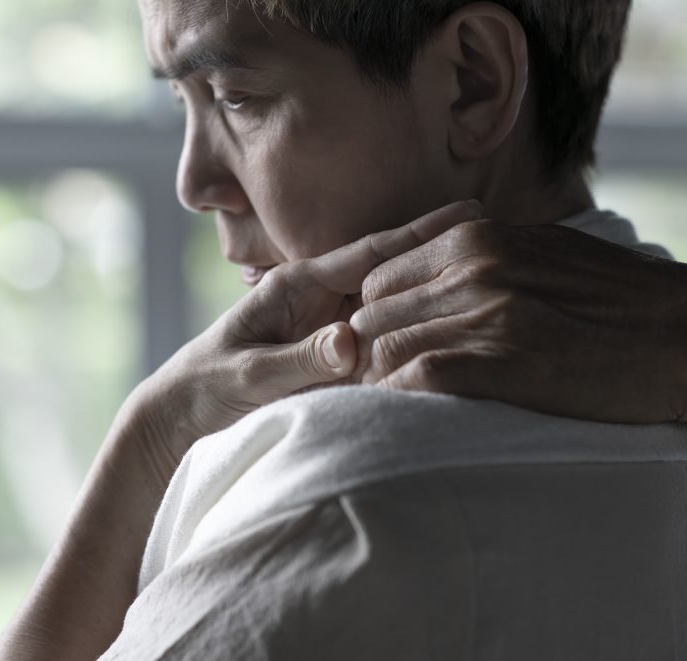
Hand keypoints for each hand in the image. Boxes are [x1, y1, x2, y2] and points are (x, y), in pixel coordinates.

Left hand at [139, 200, 484, 465]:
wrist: (179, 418)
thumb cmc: (203, 390)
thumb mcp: (247, 375)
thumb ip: (297, 360)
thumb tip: (351, 343)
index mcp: (298, 287)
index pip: (371, 255)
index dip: (421, 237)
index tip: (473, 216)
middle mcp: (321, 301)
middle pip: (393, 275)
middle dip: (443, 259)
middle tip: (507, 246)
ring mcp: (330, 330)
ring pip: (392, 309)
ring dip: (435, 297)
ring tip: (497, 284)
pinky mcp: (332, 360)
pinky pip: (381, 345)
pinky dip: (414, 338)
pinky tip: (454, 337)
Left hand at [348, 218, 686, 478]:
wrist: (683, 333)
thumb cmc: (613, 297)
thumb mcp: (539, 252)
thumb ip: (482, 258)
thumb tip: (439, 278)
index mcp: (472, 239)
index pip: (377, 281)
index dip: (374, 320)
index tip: (383, 349)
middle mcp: (469, 269)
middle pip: (371, 317)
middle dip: (366, 355)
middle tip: (374, 388)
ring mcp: (484, 314)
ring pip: (385, 349)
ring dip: (378, 383)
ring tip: (388, 408)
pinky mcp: (501, 361)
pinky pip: (417, 379)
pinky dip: (401, 398)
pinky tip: (409, 414)